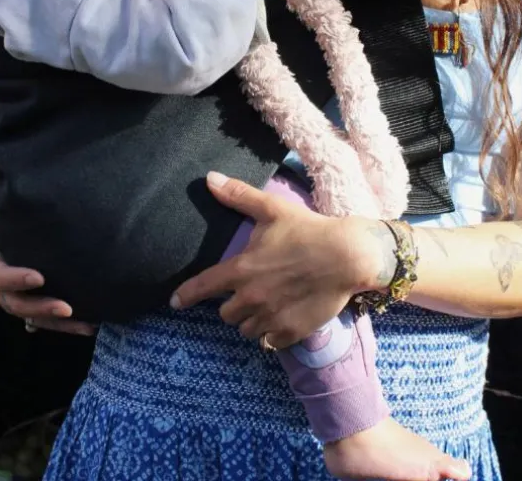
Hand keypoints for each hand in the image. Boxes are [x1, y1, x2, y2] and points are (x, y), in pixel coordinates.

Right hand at [0, 173, 95, 334]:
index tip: (40, 277)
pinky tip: (90, 325)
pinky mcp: (29, 295)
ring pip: (30, 315)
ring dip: (56, 322)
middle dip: (40, 307)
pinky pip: (42, 316)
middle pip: (12, 302)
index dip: (14, 279)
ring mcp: (11, 291)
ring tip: (86, 323)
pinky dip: (63, 323)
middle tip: (67, 307)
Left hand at [171, 173, 376, 347]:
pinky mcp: (291, 332)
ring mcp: (271, 318)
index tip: (175, 303)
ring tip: (269, 304)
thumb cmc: (308, 229)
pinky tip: (283, 317)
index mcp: (242, 270)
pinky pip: (270, 342)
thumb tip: (209, 178)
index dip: (186, 295)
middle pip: (226, 314)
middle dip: (234, 303)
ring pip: (247, 330)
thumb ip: (239, 196)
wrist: (347, 255)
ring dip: (253, 319)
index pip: (203, 287)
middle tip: (252, 290)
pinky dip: (273, 333)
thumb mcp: (272, 209)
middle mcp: (251, 298)